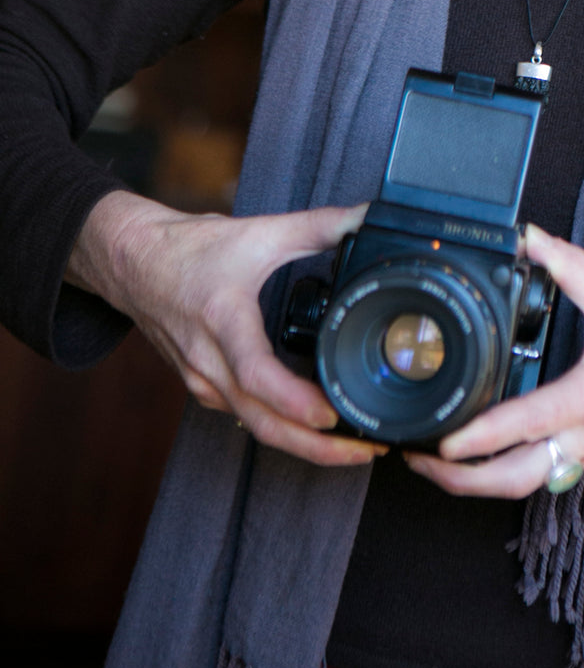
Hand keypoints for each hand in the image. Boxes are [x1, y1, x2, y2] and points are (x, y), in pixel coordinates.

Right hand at [66, 191, 385, 467]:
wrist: (132, 263)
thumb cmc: (190, 248)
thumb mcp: (259, 230)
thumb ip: (319, 225)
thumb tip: (367, 216)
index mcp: (223, 320)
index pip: (256, 374)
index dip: (295, 401)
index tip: (332, 415)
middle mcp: (208, 361)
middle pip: (261, 422)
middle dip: (315, 447)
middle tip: (366, 451)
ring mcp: (201, 380)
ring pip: (254, 426)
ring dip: (302, 443)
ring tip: (353, 445)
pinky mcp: (202, 387)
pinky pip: (244, 416)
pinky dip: (280, 427)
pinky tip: (312, 426)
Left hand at [404, 223, 583, 499]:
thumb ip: (571, 267)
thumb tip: (530, 236)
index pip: (519, 427)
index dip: (472, 439)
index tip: (435, 442)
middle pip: (510, 481)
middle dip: (458, 479)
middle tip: (415, 459)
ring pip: (526, 483)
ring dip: (479, 481)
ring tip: (440, 459)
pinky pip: (544, 474)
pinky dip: (507, 470)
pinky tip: (490, 450)